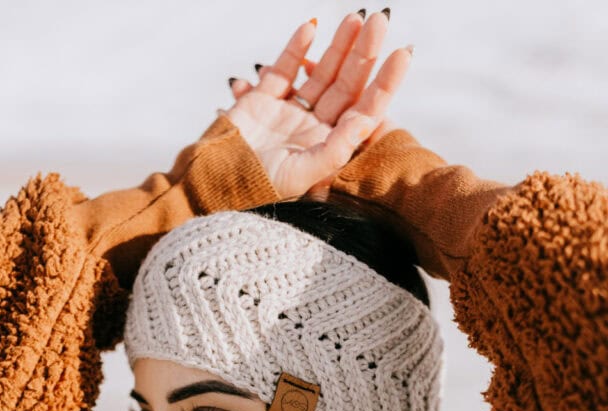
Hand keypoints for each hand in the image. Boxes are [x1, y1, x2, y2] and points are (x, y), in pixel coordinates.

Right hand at [226, 12, 411, 197]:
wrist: (213, 183)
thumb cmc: (260, 187)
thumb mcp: (303, 175)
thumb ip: (335, 149)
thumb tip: (366, 119)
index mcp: (328, 146)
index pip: (365, 109)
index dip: (386, 82)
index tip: (404, 53)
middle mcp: (314, 129)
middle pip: (346, 85)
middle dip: (363, 53)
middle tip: (379, 20)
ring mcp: (289, 113)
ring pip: (321, 74)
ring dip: (338, 46)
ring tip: (355, 17)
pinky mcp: (263, 101)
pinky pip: (285, 70)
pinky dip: (296, 49)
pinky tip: (311, 27)